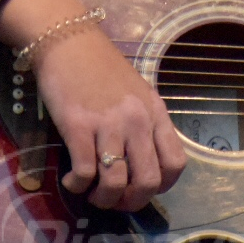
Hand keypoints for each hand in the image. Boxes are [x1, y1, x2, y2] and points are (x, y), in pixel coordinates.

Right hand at [0, 0, 185, 211]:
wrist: (67, 40)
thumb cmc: (100, 66)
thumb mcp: (135, 92)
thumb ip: (144, 123)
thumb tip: (139, 163)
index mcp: (156, 112)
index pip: (176, 164)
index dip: (161, 186)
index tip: (141, 188)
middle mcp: (137, 120)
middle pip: (148, 182)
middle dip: (131, 201)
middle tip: (115, 200)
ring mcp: (108, 124)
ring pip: (115, 183)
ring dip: (103, 199)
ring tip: (91, 193)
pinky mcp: (78, 126)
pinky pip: (84, 173)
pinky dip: (77, 186)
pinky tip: (71, 179)